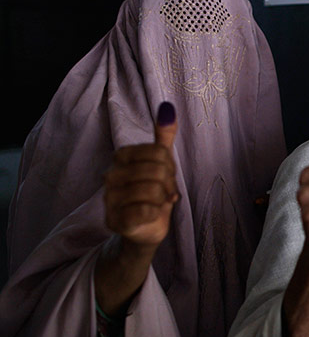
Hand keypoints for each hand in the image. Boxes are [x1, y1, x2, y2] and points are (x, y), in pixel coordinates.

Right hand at [103, 102, 178, 249]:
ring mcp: (110, 199)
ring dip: (162, 200)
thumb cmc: (153, 192)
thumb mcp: (161, 162)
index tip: (166, 175)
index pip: (159, 151)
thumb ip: (163, 137)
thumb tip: (167, 108)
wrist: (146, 228)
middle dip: (168, 183)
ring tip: (157, 203)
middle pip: (157, 170)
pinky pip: (146, 210)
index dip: (170, 166)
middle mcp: (110, 175)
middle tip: (165, 192)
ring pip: (152, 190)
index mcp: (122, 156)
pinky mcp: (115, 221)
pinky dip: (155, 213)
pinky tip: (149, 215)